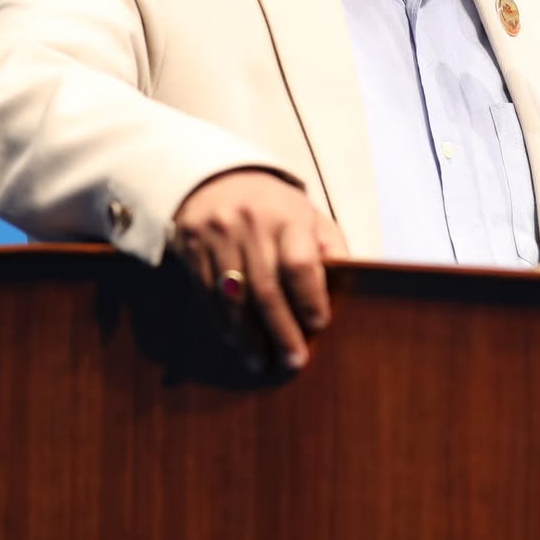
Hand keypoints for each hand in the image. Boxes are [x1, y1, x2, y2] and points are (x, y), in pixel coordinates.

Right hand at [170, 169, 347, 370]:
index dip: (310, 297)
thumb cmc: (275, 206)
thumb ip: (329, 247)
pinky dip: (224, 323)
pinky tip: (236, 341)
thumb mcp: (309, 214)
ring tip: (261, 361)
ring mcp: (219, 237)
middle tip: (294, 360)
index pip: (299, 263)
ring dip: (249, 336)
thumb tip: (345, 286)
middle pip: (267, 288)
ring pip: (235, 297)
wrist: (216, 178)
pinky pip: (209, 294)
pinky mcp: (193, 248)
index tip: (320, 324)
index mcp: (287, 216)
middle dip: (281, 330)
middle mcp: (251, 225)